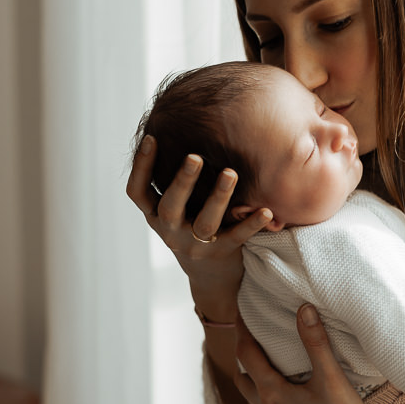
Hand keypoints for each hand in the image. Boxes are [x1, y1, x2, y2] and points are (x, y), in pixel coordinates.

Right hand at [126, 136, 270, 315]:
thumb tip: (184, 127)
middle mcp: (170, 230)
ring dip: (217, 196)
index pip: (137, 192)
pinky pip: (237, 237)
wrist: (211, 276)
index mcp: (155, 215)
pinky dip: (251, 223)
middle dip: (182, 181)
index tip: (152, 138)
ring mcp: (195, 244)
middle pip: (170, 206)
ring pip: (204, 222)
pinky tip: (266, 210)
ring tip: (231, 173)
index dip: (141, 166)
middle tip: (195, 157)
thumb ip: (177, 179)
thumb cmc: (193, 225)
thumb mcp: (177, 206)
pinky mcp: (222, 253)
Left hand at [234, 304, 404, 403]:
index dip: (242, 329)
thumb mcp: (332, 378)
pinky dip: (266, 396)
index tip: (241, 311)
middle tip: (253, 333)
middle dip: (244, 353)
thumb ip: (316, 342)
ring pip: (252, 396)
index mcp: (271, 394)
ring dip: (254, 376)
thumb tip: (304, 309)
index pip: (246, 353)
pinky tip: (284, 392)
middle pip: (243, 375)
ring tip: (268, 359)